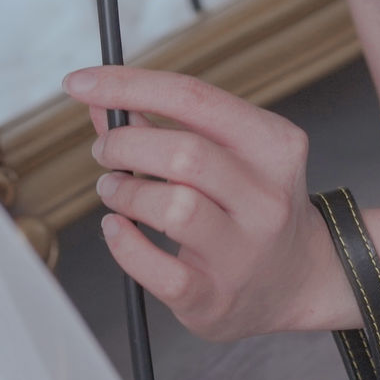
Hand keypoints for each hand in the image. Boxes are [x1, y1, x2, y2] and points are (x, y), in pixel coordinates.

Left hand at [67, 64, 350, 340]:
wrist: (297, 278)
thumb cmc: (249, 204)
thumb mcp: (226, 154)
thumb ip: (162, 125)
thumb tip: (99, 101)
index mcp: (274, 145)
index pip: (194, 98)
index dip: (129, 85)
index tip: (82, 82)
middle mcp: (267, 196)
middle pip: (184, 154)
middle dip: (125, 145)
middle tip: (105, 151)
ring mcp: (244, 250)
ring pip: (175, 209)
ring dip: (125, 193)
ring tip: (113, 191)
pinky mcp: (216, 297)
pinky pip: (160, 271)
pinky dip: (125, 246)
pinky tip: (118, 229)